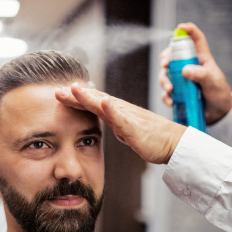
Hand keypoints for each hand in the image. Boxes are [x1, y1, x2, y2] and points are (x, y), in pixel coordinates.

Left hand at [56, 84, 185, 164]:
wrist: (173, 143)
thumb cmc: (151, 136)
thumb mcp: (125, 128)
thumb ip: (113, 121)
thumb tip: (102, 115)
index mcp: (116, 112)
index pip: (92, 103)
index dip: (75, 98)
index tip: (59, 94)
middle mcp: (120, 110)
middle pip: (94, 101)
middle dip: (75, 95)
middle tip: (57, 90)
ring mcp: (127, 117)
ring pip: (105, 105)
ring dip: (89, 97)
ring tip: (74, 89)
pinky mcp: (135, 127)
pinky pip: (123, 118)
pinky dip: (113, 110)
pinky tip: (104, 103)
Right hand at [159, 22, 231, 124]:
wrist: (218, 114)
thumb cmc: (219, 94)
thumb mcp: (213, 83)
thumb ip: (201, 75)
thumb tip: (185, 70)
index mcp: (201, 59)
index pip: (195, 40)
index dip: (188, 31)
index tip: (180, 28)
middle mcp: (189, 66)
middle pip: (172, 56)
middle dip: (165, 58)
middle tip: (165, 65)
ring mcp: (181, 80)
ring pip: (165, 74)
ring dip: (163, 80)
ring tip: (169, 90)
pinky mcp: (177, 93)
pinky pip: (165, 92)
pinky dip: (165, 96)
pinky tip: (170, 101)